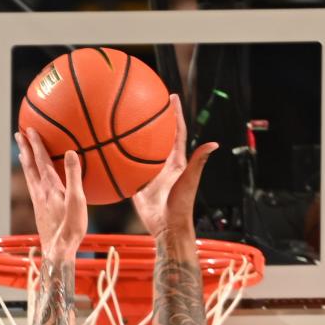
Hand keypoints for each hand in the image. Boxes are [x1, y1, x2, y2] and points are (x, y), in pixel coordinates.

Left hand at [15, 129, 86, 260]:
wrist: (58, 251)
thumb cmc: (70, 228)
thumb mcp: (77, 201)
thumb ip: (74, 176)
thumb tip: (71, 152)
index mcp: (50, 187)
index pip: (42, 160)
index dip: (36, 144)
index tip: (30, 129)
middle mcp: (40, 192)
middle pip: (29, 166)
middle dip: (25, 148)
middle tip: (18, 135)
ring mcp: (38, 202)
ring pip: (29, 176)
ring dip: (25, 161)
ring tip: (21, 152)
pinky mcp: (39, 212)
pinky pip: (32, 187)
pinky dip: (30, 176)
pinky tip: (32, 180)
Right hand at [132, 96, 217, 239]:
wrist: (166, 227)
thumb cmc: (181, 205)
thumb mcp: (190, 180)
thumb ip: (199, 161)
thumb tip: (214, 144)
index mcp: (177, 161)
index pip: (176, 132)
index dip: (175, 114)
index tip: (171, 98)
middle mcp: (163, 165)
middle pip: (157, 137)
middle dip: (154, 119)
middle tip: (148, 101)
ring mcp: (150, 174)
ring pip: (140, 151)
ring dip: (135, 136)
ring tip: (125, 119)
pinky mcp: (138, 184)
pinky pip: (127, 168)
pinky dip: (120, 158)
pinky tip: (110, 148)